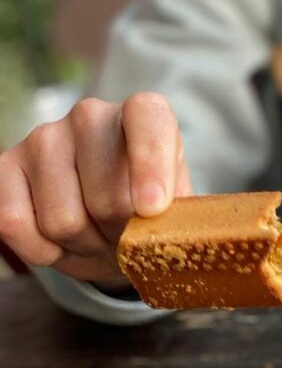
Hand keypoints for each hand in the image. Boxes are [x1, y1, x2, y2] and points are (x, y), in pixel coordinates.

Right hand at [0, 93, 191, 281]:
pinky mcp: (5, 166)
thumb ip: (177, 215)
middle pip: (107, 199)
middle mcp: (91, 116)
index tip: (152, 209)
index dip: (150, 166)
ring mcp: (43, 137)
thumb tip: (162, 227)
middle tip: (129, 240)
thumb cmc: (151, 213)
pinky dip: (43, 251)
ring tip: (100, 238)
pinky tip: (63, 243)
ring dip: (85, 247)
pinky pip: (14, 223)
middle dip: (121, 238)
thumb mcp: (178, 212)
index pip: (147, 120)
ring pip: (63, 221)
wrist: (113, 222)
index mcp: (145, 116)